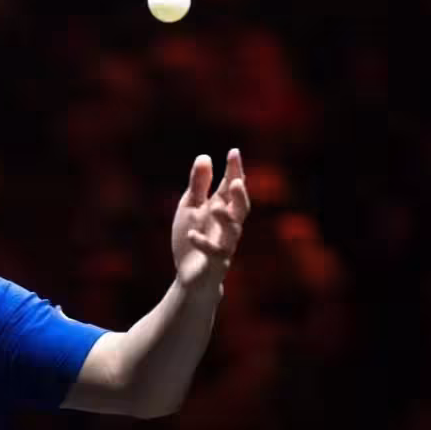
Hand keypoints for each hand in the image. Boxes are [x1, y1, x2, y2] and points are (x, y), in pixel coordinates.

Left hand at [171, 149, 250, 294]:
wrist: (191, 277)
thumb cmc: (192, 240)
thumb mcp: (190, 208)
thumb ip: (198, 186)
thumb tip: (205, 156)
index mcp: (221, 209)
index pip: (230, 188)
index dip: (234, 171)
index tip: (234, 152)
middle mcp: (227, 226)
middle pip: (240, 208)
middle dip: (239, 196)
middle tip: (235, 181)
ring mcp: (224, 244)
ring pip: (233, 231)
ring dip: (225, 219)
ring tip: (215, 206)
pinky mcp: (215, 263)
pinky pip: (214, 253)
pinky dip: (203, 243)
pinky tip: (191, 235)